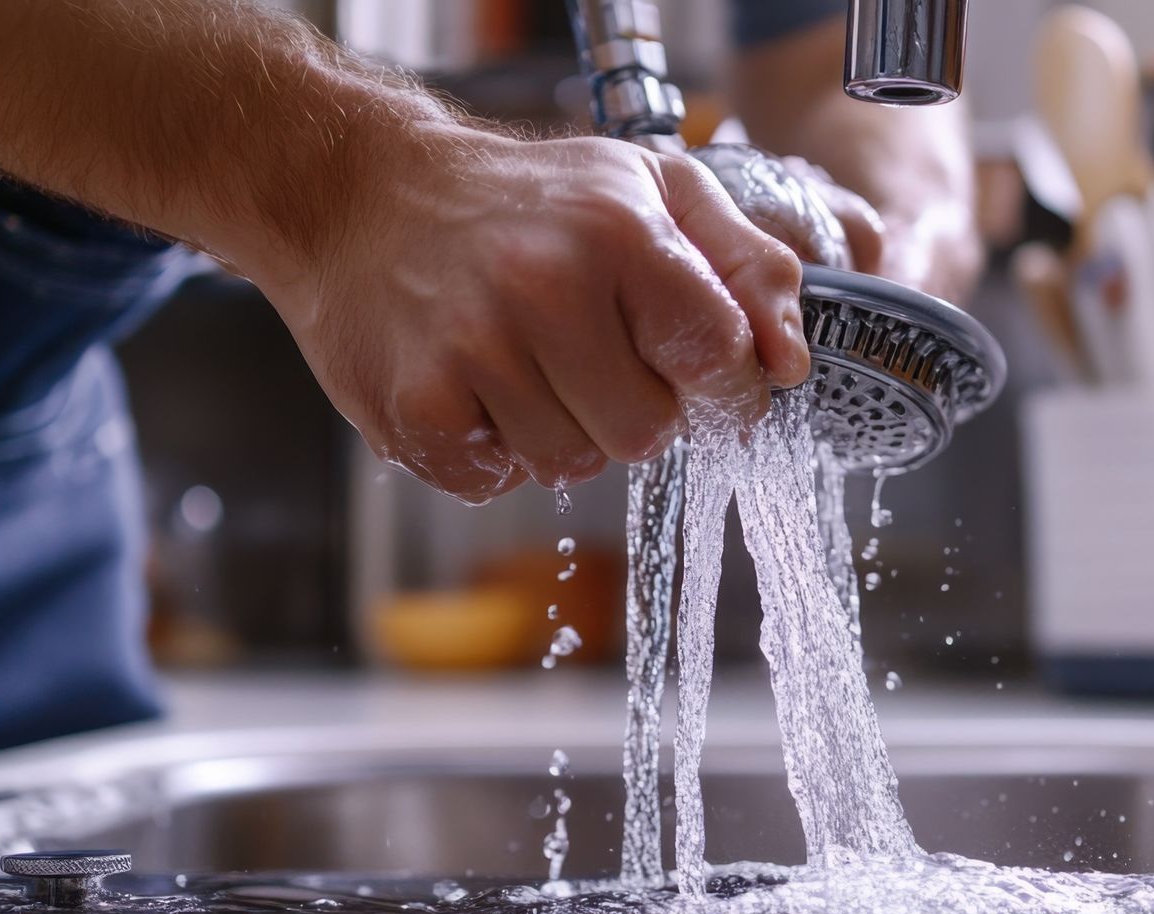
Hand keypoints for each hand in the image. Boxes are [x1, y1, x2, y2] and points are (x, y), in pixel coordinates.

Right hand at [259, 127, 809, 503]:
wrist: (362, 196)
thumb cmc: (527, 200)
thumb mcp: (654, 191)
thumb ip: (748, 267)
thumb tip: (791, 362)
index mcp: (618, 232)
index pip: (716, 357)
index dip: (722, 386)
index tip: (699, 376)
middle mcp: (543, 288)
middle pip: (647, 435)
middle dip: (633, 409)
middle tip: (590, 355)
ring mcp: (471, 352)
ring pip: (571, 468)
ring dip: (559, 431)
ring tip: (524, 363)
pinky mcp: (416, 408)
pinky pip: (497, 484)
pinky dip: (493, 453)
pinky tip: (474, 389)